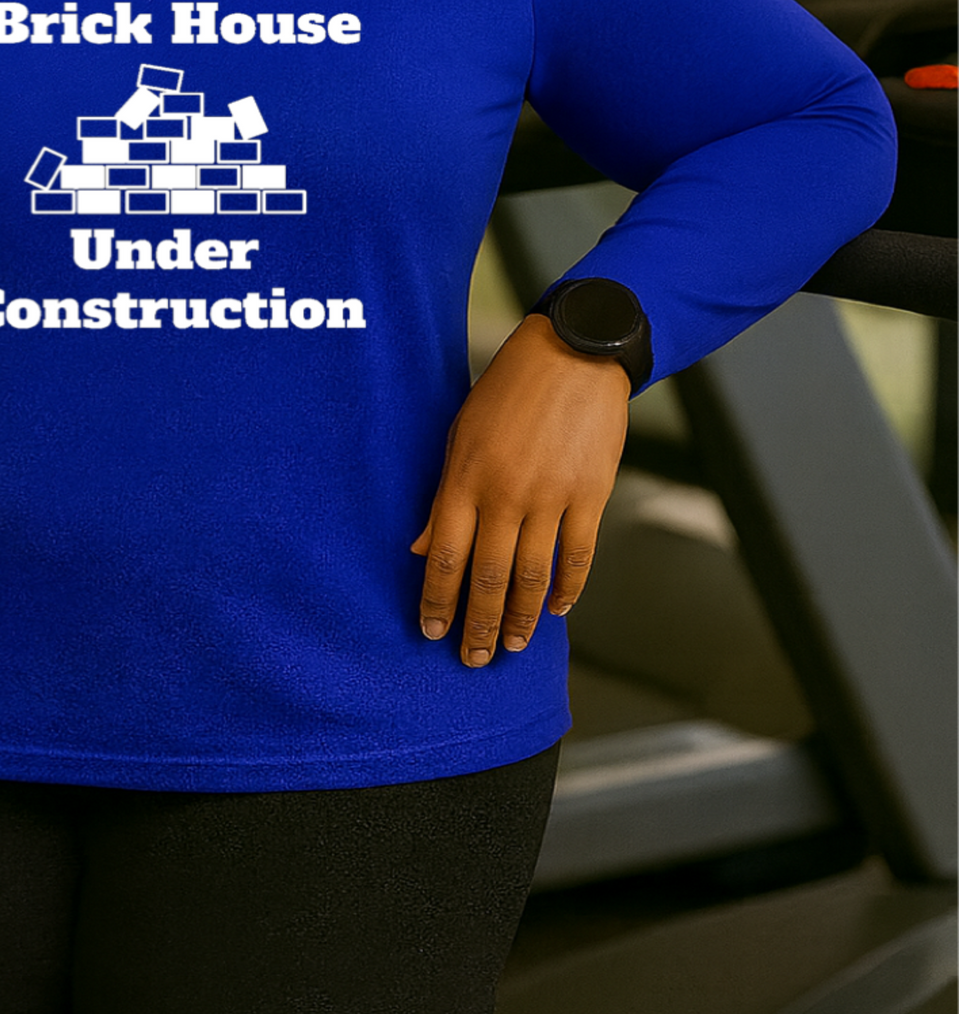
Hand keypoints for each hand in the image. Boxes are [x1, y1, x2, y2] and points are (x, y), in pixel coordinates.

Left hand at [410, 313, 629, 665]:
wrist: (575, 354)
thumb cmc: (508, 390)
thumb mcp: (461, 434)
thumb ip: (444, 497)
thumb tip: (422, 549)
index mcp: (466, 477)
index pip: (445, 558)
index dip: (438, 601)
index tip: (432, 633)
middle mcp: (507, 493)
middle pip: (488, 578)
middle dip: (477, 625)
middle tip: (472, 659)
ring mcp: (552, 496)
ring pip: (533, 577)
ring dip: (520, 619)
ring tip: (511, 646)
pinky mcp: (591, 495)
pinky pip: (579, 556)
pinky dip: (567, 589)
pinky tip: (556, 610)